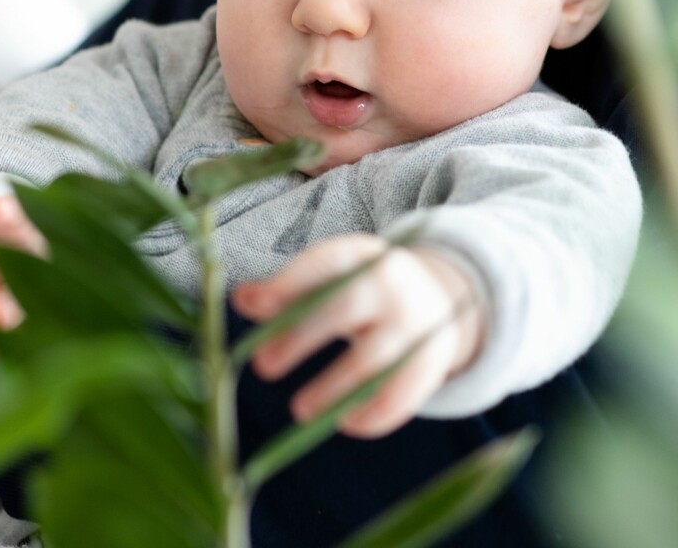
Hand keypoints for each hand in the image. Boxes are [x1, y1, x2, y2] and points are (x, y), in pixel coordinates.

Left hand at [231, 235, 482, 437]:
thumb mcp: (330, 278)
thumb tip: (240, 299)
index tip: (255, 306)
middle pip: (345, 307)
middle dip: (301, 336)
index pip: (324, 263)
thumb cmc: (363, 287)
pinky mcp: (432, 360)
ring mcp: (417, 322)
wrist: (438, 294)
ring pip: (373, 358)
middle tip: (262, 366)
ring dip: (334, 388)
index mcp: (361, 255)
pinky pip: (403, 393)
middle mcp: (392, 283)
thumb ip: (286, 290)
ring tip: (300, 411)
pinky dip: (373, 414)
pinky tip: (344, 422)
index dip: (289, 283)